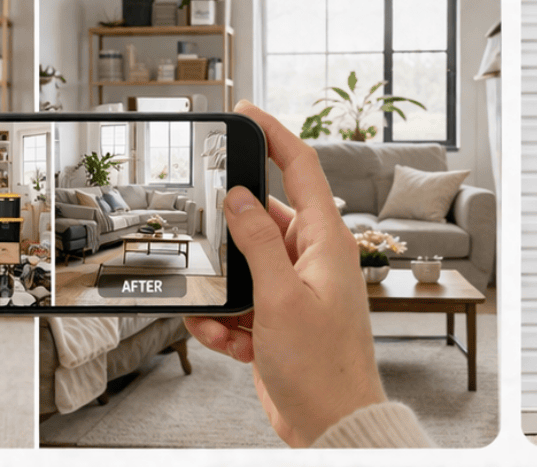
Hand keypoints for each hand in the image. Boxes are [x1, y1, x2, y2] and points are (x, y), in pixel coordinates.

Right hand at [185, 103, 384, 446]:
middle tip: (205, 241)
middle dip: (229, 237)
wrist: (331, 423)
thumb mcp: (281, 297)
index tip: (246, 112)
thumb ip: (257, 242)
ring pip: (244, 268)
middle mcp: (313, 259)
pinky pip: (241, 306)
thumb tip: (238, 196)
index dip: (274, 135)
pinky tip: (226, 340)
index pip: (301, 168)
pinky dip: (226, 323)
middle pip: (260, 220)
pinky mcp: (279, 321)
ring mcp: (296, 290)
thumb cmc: (322, 366)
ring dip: (224, 291)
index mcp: (327, 240)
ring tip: (221, 315)